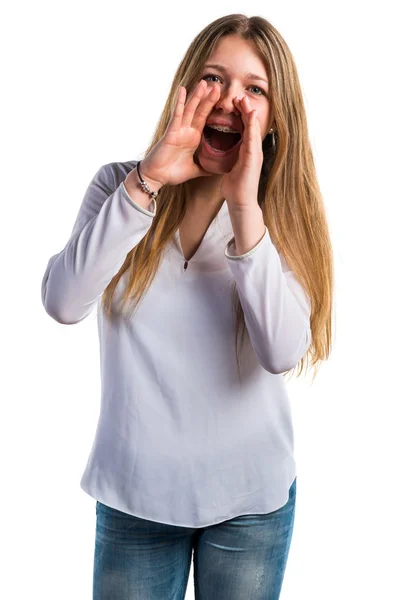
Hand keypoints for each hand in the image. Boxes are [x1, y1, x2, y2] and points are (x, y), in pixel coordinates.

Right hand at [139, 80, 220, 186]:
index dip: (213, 109)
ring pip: (190, 109)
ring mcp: (179, 130)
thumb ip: (205, 168)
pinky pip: (177, 115)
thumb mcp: (194, 170)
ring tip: (204, 82)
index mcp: (193, 138)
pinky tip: (182, 90)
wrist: (156, 177)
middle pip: (200, 111)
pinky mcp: (171, 132)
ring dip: (196, 96)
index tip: (223, 99)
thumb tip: (217, 170)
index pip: (205, 120)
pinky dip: (180, 103)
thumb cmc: (171, 172)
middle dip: (208, 99)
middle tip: (218, 85)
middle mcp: (186, 131)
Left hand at [221, 95, 263, 209]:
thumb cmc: (236, 188)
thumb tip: (226, 155)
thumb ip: (232, 159)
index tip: (236, 103)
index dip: (241, 116)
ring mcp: (255, 154)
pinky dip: (252, 127)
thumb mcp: (232, 168)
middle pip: (251, 126)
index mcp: (247, 152)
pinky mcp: (253, 159)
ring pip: (253, 130)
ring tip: (245, 100)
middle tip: (241, 96)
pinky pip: (252, 140)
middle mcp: (254, 151)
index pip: (245, 129)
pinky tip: (250, 117)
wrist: (241, 203)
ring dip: (250, 114)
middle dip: (246, 110)